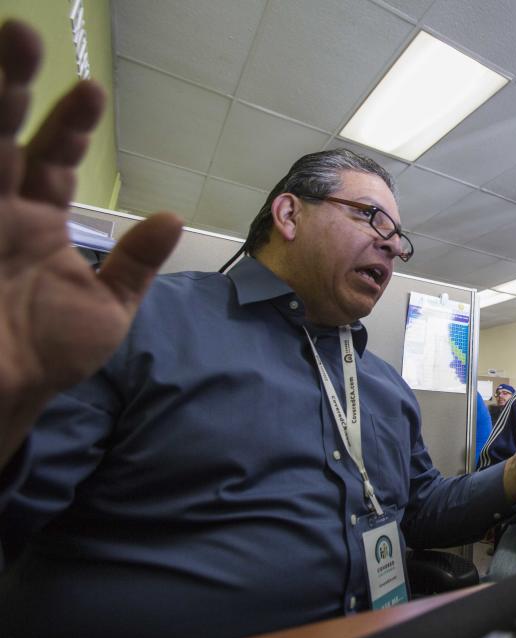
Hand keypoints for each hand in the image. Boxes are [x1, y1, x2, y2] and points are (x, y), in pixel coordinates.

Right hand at [0, 20, 181, 467]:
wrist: (10, 395)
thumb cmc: (53, 352)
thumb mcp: (109, 307)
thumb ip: (136, 263)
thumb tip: (170, 215)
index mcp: (39, 218)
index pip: (54, 156)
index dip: (69, 123)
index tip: (91, 91)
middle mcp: (1, 209)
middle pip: (2, 134)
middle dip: (10, 86)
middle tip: (21, 34)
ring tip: (3, 46)